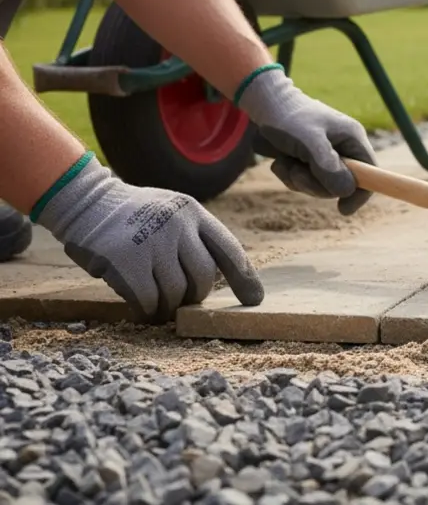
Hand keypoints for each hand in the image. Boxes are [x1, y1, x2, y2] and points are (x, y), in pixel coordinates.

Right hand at [31, 154, 263, 320]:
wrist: (86, 203)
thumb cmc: (134, 216)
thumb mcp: (172, 213)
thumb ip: (195, 238)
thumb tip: (226, 280)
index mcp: (193, 212)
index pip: (229, 249)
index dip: (244, 278)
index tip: (254, 300)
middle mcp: (177, 225)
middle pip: (204, 277)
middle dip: (195, 296)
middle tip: (182, 301)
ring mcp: (152, 242)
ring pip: (176, 293)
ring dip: (169, 307)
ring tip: (158, 305)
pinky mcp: (126, 260)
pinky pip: (149, 300)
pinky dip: (148, 311)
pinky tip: (142, 309)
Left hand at [235, 64, 376, 214]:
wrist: (264, 104)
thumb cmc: (288, 117)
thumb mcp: (308, 140)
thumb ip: (327, 165)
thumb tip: (346, 191)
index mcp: (352, 138)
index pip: (370, 172)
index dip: (361, 193)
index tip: (343, 209)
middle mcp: (343, 148)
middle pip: (341, 184)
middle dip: (315, 184)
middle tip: (297, 171)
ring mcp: (325, 155)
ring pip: (319, 185)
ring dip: (298, 179)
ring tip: (285, 161)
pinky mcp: (309, 160)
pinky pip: (304, 181)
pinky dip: (289, 175)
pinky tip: (280, 161)